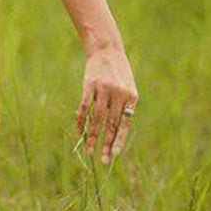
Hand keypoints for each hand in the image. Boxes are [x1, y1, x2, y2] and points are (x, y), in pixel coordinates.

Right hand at [76, 42, 138, 163]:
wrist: (107, 50)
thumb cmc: (119, 73)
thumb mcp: (128, 89)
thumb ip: (124, 108)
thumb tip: (115, 134)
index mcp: (132, 97)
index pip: (125, 124)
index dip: (120, 141)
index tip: (115, 155)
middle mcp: (119, 94)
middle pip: (111, 125)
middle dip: (107, 144)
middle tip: (103, 161)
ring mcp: (104, 89)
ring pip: (97, 119)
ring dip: (92, 137)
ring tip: (88, 151)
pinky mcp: (90, 85)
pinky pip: (85, 108)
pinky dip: (81, 122)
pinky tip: (79, 133)